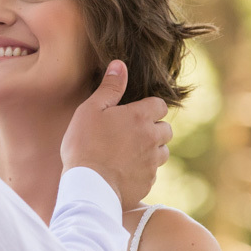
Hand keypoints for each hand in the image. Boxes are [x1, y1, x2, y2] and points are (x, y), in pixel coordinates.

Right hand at [61, 61, 170, 207]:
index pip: (160, 105)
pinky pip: (151, 173)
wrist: (88, 186)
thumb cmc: (85, 144)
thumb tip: (120, 65)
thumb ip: (109, 88)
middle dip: (153, 129)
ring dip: (151, 150)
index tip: (135, 113)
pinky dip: (142, 171)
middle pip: (166, 129)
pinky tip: (124, 171)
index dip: (149, 108)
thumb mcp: (91, 110)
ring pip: (162, 152)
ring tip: (128, 153)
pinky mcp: (148, 182)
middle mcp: (152, 138)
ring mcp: (152, 162)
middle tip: (131, 134)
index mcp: (140, 117)